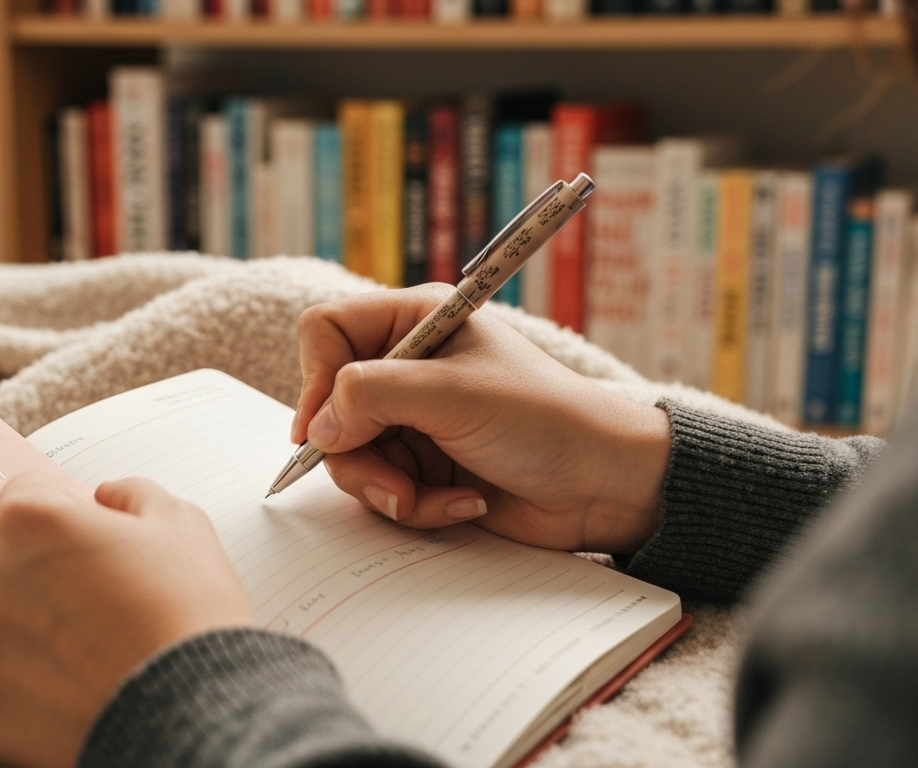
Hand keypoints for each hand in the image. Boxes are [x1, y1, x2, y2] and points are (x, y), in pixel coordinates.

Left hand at [0, 473, 250, 767]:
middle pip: (6, 560)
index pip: (27, 495)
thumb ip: (134, 494)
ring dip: (31, 630)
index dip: (66, 515)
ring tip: (90, 653)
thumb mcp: (181, 526)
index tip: (92, 544)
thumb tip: (109, 497)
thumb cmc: (187, 615)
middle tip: (99, 604)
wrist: (187, 712)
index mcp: (28, 521)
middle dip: (44, 574)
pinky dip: (24, 684)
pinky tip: (73, 688)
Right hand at [293, 285, 670, 554]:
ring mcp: (412, 420)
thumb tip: (318, 427)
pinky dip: (414, 507)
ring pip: (348, 457)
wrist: (602, 485)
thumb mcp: (452, 393)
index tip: (324, 429)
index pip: (325, 331)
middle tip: (392, 481)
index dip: (315, 379)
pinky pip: (381, 490)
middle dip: (355, 454)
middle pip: (328, 406)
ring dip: (385, 488)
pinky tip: (462, 506)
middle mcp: (406, 367)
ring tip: (426, 499)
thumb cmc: (544, 420)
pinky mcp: (422, 468)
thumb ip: (371, 395)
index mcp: (414, 321)